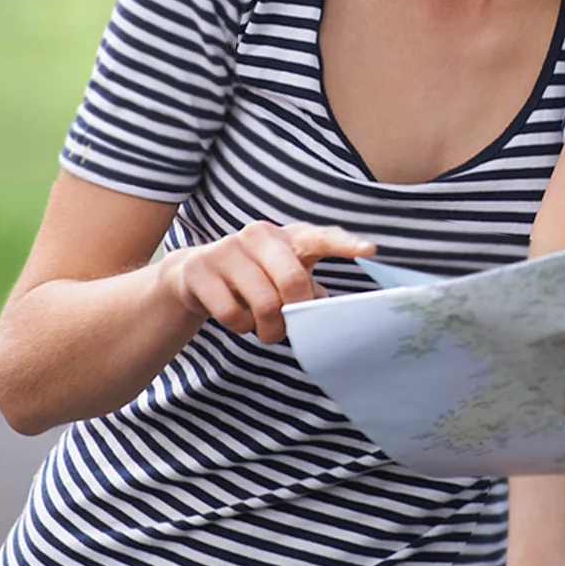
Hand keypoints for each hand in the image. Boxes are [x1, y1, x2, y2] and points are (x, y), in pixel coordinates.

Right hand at [156, 221, 375, 344]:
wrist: (194, 275)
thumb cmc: (256, 277)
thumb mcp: (285, 277)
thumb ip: (310, 289)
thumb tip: (332, 309)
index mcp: (290, 237)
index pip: (323, 236)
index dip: (346, 244)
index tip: (370, 250)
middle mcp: (261, 235)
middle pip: (293, 281)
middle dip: (294, 313)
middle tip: (287, 329)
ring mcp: (228, 248)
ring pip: (264, 303)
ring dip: (268, 329)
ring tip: (264, 330)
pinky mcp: (200, 269)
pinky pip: (233, 314)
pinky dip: (241, 327)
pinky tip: (239, 319)